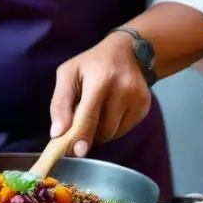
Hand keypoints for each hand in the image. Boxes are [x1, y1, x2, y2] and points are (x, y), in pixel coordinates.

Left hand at [49, 33, 151, 156]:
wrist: (128, 51)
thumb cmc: (91, 64)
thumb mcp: (68, 74)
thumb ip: (60, 103)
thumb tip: (57, 134)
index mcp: (101, 80)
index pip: (89, 116)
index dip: (82, 136)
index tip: (76, 152)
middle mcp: (123, 90)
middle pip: (102, 129)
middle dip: (88, 132)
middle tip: (82, 119)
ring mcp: (137, 99)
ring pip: (113, 133)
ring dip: (100, 131)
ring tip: (98, 110)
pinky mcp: (145, 106)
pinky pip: (124, 130)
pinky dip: (113, 127)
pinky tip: (111, 110)